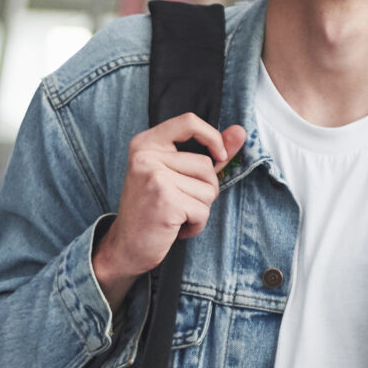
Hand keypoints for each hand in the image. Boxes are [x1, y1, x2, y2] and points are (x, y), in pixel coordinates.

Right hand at [92, 114, 248, 306]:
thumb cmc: (153, 209)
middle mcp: (146, 156)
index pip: (189, 121)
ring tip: (177, 215)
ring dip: (200, 208)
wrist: (126, 246)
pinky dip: (197, 225)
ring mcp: (154, 177)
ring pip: (208, 189)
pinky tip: (177, 228)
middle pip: (205, 164)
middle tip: (181, 202)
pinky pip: (203, 210)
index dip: (212, 137)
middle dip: (205, 189)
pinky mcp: (165, 200)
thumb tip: (240, 131)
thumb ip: (208, 151)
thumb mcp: (176, 174)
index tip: (219, 157)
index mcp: (145, 143)